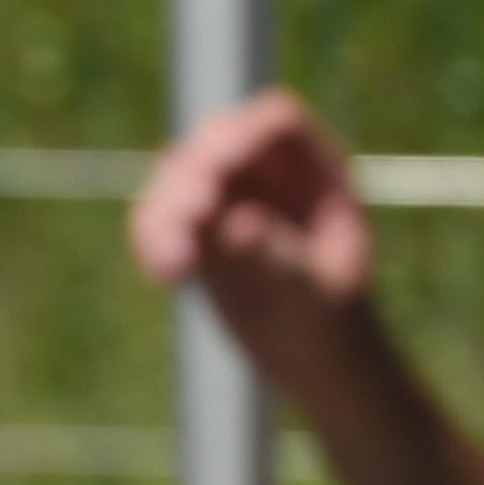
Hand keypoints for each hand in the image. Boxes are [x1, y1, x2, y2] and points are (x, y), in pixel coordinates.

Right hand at [126, 91, 378, 390]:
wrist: (311, 362)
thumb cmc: (332, 321)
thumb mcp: (320, 290)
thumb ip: (281, 254)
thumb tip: (236, 222)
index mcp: (314, 170)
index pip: (273, 123)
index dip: (242, 134)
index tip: (219, 169)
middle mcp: (265, 174)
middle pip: (215, 141)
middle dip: (194, 172)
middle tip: (192, 216)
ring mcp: (224, 200)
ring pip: (176, 178)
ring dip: (164, 212)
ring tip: (174, 263)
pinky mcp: (191, 234)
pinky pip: (156, 221)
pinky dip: (151, 242)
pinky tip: (166, 275)